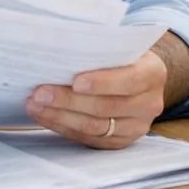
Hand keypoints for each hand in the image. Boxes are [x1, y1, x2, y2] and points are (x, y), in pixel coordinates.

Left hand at [25, 48, 167, 149]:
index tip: (74, 81)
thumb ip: (102, 49)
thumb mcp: (122, 46)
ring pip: (94, 127)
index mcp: (153, 74)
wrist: (140, 78)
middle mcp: (149, 104)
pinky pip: (89, 139)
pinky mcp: (121, 142)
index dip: (101, 82)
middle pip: (105, 107)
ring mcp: (136, 127)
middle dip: (68, 100)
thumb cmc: (123, 57)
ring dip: (60, 116)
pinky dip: (64, 127)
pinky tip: (45, 116)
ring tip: (35, 105)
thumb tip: (62, 48)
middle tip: (40, 93)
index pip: (128, 81)